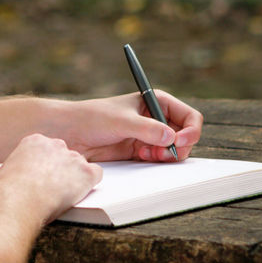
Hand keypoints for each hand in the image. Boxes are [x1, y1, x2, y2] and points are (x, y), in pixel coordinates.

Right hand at [0, 133, 102, 223]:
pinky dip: (90, 183)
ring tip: (63, 195)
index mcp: (34, 142)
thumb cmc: (4, 193)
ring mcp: (72, 157)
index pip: (47, 149)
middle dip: (61, 170)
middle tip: (54, 187)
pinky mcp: (86, 172)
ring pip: (80, 165)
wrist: (17, 203)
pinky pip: (96, 174)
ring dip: (75, 178)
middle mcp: (55, 145)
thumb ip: (4, 169)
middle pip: (65, 155)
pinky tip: (81, 193)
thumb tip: (0, 171)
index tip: (42, 177)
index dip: (46, 165)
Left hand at [62, 91, 202, 161]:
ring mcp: (149, 135)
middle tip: (163, 154)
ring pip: (174, 150)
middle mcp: (156, 118)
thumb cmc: (92, 118)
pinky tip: (141, 157)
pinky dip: (156, 161)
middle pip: (185, 136)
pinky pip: (159, 159)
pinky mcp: (140, 151)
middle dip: (178, 147)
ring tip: (148, 154)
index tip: (179, 141)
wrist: (70, 133)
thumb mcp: (122, 121)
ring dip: (166, 155)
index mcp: (156, 101)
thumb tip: (171, 139)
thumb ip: (147, 130)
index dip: (190, 130)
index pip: (189, 116)